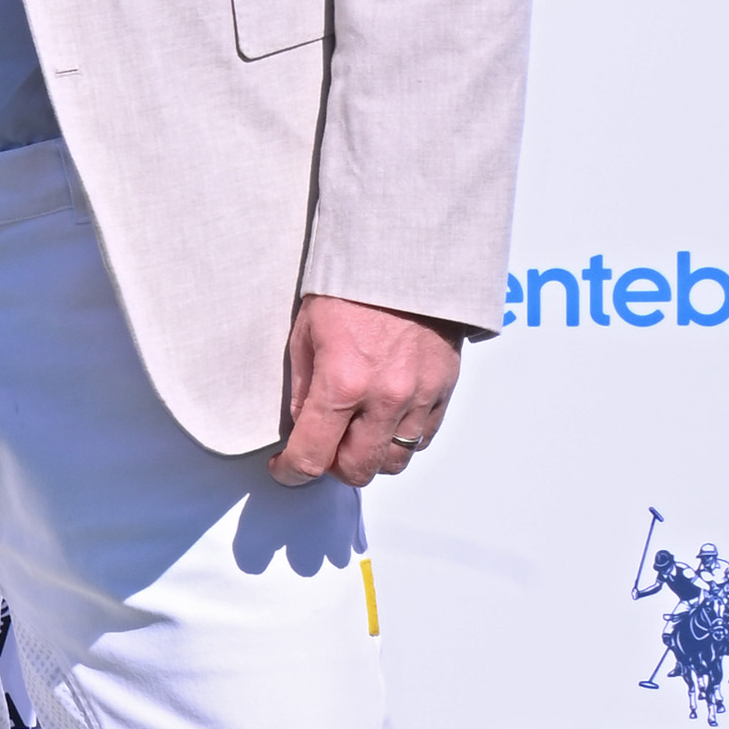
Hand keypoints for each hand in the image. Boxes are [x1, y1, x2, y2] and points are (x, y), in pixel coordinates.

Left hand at [275, 294, 461, 488]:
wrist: (407, 256)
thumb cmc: (349, 287)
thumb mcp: (306, 333)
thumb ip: (304, 387)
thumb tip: (303, 426)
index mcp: (342, 382)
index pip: (313, 457)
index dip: (291, 472)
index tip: (283, 468)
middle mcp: (385, 397)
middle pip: (358, 470)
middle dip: (332, 467)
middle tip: (321, 447)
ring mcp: (420, 395)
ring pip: (395, 460)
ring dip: (370, 455)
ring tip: (354, 433)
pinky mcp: (445, 387)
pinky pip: (423, 437)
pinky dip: (400, 437)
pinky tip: (383, 418)